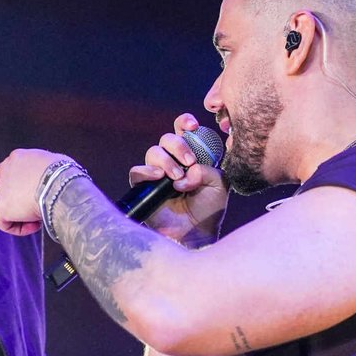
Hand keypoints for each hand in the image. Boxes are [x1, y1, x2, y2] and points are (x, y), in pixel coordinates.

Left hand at [0, 148, 67, 235]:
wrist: (58, 184)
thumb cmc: (62, 173)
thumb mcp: (55, 163)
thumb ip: (45, 171)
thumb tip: (49, 180)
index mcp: (18, 158)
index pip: (2, 168)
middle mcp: (6, 172)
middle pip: (3, 188)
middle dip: (12, 199)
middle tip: (28, 208)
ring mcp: (2, 189)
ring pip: (6, 206)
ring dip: (21, 213)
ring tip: (40, 215)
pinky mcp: (2, 207)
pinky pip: (5, 223)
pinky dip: (18, 228)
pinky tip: (33, 225)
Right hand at [128, 113, 226, 246]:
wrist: (196, 233)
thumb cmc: (209, 208)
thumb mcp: (219, 184)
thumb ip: (207, 169)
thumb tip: (188, 170)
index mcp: (190, 155)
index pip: (183, 130)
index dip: (185, 123)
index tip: (193, 125)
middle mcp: (172, 161)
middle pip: (167, 138)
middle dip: (178, 145)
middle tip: (189, 161)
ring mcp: (156, 174)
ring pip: (153, 152)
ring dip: (166, 161)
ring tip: (177, 178)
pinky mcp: (143, 188)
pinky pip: (137, 172)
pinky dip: (147, 171)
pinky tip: (159, 178)